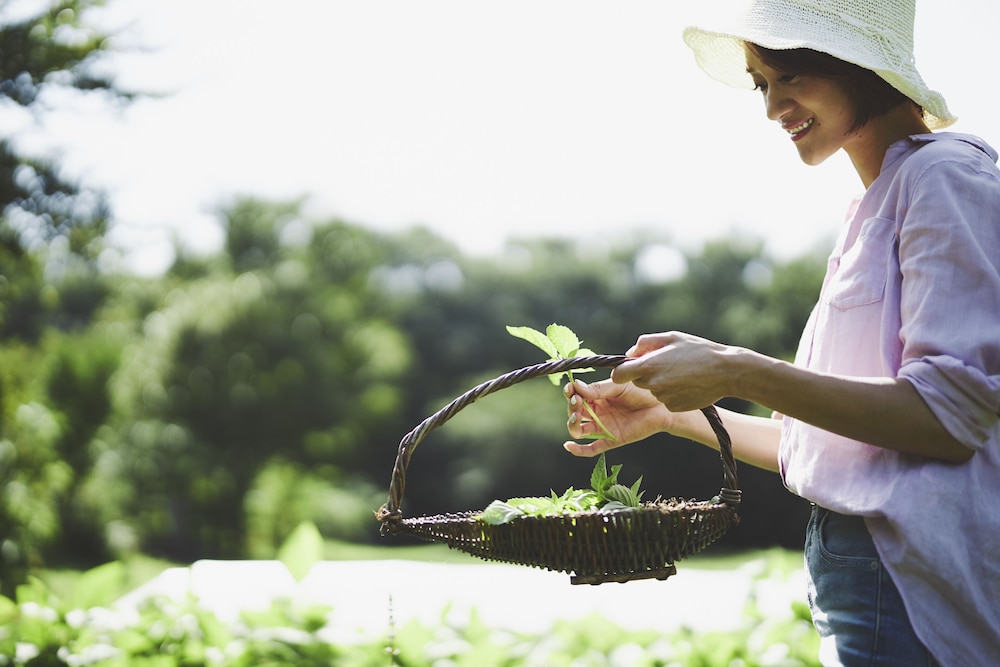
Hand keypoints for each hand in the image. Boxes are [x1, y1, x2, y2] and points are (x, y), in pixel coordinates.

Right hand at [563, 379, 672, 456]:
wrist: (661, 407)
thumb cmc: (641, 392)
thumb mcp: (618, 386)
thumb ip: (598, 388)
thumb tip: (576, 386)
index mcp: (597, 396)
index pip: (576, 395)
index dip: (570, 393)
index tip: (570, 389)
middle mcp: (597, 412)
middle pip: (574, 412)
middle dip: (572, 406)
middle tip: (577, 400)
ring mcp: (603, 427)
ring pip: (579, 430)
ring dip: (573, 424)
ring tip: (577, 417)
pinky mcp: (610, 440)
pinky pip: (591, 449)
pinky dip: (579, 450)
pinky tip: (569, 446)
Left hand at [611, 331, 731, 412]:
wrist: (725, 372)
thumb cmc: (699, 350)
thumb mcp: (671, 337)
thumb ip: (646, 343)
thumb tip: (630, 353)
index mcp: (649, 366)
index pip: (618, 375)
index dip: (622, 370)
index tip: (631, 366)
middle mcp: (653, 385)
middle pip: (637, 382)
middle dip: (645, 374)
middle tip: (665, 364)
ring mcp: (664, 399)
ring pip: (653, 390)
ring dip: (660, 383)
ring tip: (681, 372)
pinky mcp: (674, 408)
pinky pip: (666, 400)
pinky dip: (672, 393)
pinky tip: (687, 384)